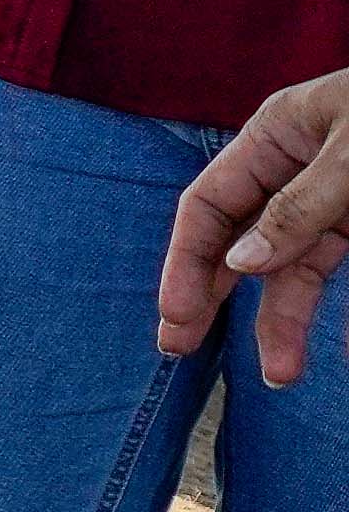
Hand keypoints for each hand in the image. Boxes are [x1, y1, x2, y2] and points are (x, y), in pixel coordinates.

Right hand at [165, 73, 348, 386]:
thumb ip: (299, 208)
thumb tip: (243, 262)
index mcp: (276, 137)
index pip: (208, 204)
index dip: (186, 260)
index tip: (178, 315)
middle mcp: (297, 172)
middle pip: (240, 241)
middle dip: (213, 298)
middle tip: (180, 349)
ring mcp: (336, 201)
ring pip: (294, 269)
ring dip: (284, 320)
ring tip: (281, 374)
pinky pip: (348, 275)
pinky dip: (342, 314)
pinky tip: (343, 348)